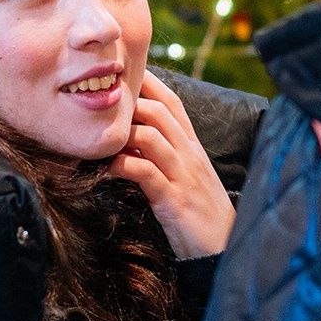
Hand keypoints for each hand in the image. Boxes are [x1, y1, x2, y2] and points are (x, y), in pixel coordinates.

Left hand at [106, 71, 235, 259]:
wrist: (223, 247)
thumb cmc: (199, 211)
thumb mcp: (184, 175)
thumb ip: (163, 154)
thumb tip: (129, 139)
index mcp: (192, 145)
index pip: (171, 102)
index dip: (147, 83)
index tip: (120, 73)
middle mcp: (189, 153)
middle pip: (159, 110)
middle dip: (128, 102)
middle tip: (97, 103)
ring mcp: (183, 174)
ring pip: (150, 135)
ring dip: (120, 134)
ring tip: (97, 140)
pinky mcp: (174, 199)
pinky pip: (144, 173)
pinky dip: (120, 167)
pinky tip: (104, 172)